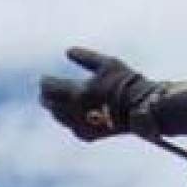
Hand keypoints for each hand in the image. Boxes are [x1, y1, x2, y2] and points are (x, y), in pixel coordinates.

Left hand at [37, 46, 159, 141]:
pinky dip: (67, 119)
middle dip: (46, 96)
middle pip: (49, 104)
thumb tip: (68, 51)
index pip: (49, 88)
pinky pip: (70, 127)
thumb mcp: (108, 63)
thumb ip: (86, 57)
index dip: (45, 82)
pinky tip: (70, 114)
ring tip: (55, 102)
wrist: (142, 109)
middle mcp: (75, 112)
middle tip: (45, 90)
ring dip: (55, 108)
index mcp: (77, 93)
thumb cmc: (126, 82)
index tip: (45, 78)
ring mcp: (80, 126)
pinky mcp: (88, 136)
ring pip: (58, 118)